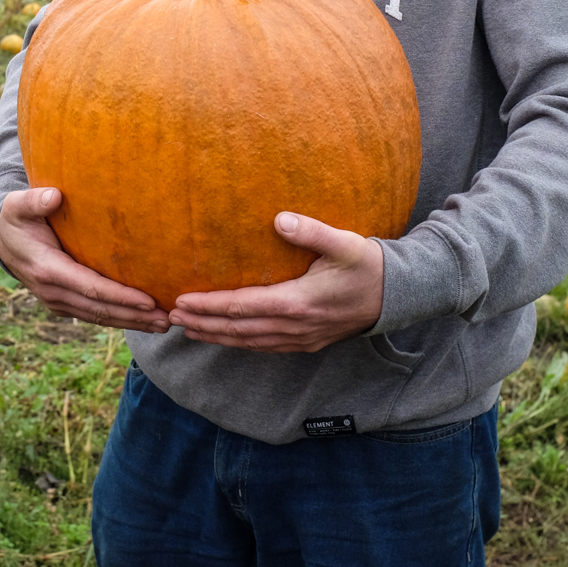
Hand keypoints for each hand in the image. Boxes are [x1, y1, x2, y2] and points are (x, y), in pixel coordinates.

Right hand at [0, 187, 170, 332]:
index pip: (91, 288)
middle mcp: (52, 292)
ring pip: (99, 318)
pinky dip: (119, 319)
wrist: (2, 241)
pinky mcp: (63, 304)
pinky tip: (142, 319)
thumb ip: (35, 200)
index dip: (121, 297)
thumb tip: (54, 196)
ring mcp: (57, 302)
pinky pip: (94, 315)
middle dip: (135, 316)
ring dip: (132, 322)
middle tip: (168, 319)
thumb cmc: (16, 218)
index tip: (149, 301)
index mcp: (47, 270)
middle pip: (100, 310)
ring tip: (163, 324)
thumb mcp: (18, 205)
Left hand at [168, 212, 384, 352]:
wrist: (396, 296)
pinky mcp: (306, 343)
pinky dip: (239, 343)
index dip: (209, 305)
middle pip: (238, 329)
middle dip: (203, 323)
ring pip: (248, 342)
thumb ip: (312, 231)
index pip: (242, 307)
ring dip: (216, 337)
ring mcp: (300, 339)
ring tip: (188, 329)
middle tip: (171, 316)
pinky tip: (225, 338)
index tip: (182, 300)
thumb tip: (280, 219)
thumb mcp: (344, 243)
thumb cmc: (368, 266)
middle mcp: (295, 326)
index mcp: (298, 302)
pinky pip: (264, 347)